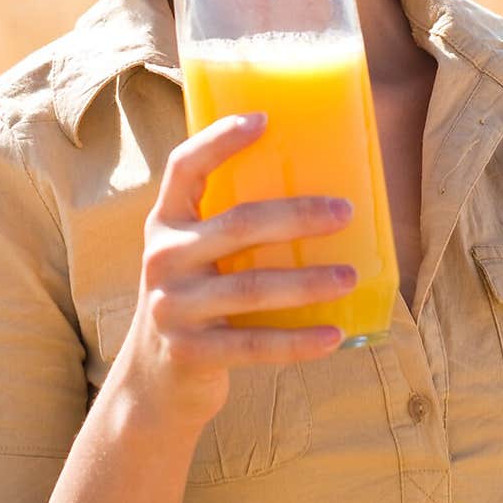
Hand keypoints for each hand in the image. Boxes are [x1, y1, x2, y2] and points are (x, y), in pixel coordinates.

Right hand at [122, 111, 355, 428]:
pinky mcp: (189, 353)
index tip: (264, 119)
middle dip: (297, 215)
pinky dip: (297, 341)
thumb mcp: (197, 256)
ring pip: (251, 288)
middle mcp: (163, 258)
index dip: (219, 139)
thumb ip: (231, 227)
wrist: (152, 383)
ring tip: (350, 276)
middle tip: (345, 211)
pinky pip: (252, 345)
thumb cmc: (198, 300)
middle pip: (237, 225)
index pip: (184, 166)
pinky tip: (333, 335)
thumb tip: (323, 192)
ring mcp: (172, 307)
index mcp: (166, 222)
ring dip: (307, 282)